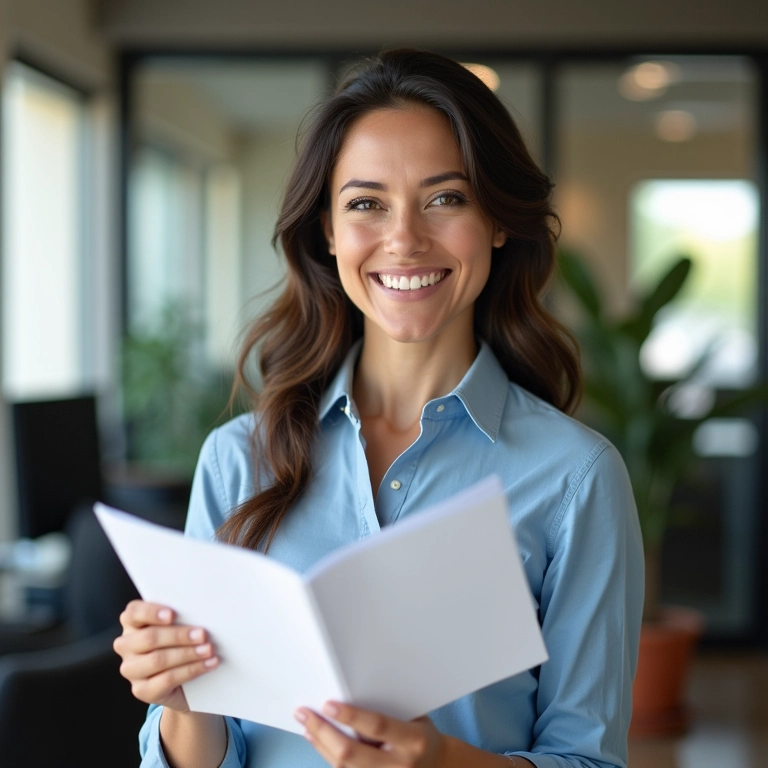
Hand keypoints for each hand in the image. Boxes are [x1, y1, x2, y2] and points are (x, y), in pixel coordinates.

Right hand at [113, 600, 219, 711]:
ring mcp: (131, 669)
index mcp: (132, 622)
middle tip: (203, 634)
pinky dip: (191, 670)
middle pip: (150, 637)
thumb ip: (180, 617)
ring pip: (158, 660)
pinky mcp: (141, 690)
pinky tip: (208, 664)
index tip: (172, 615)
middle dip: (179, 636)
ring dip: (188, 654)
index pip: (134, 613)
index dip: (151, 612)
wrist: (183, 681)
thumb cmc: (180, 642)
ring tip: (209, 650)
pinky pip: (166, 679)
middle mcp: (126, 645)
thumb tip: (199, 614)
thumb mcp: (177, 626)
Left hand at [295, 701, 445, 766]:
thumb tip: (349, 690)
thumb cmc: (421, 735)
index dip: (351, 715)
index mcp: (413, 741)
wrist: (439, 767)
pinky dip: (327, 756)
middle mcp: (400, 766)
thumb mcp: (414, 717)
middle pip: (352, 753)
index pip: (377, 726)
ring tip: (307, 725)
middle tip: (304, 713)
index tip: (328, 703)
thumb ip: (387, 709)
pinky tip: (318, 741)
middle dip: (323, 732)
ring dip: (320, 744)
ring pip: (343, 767)